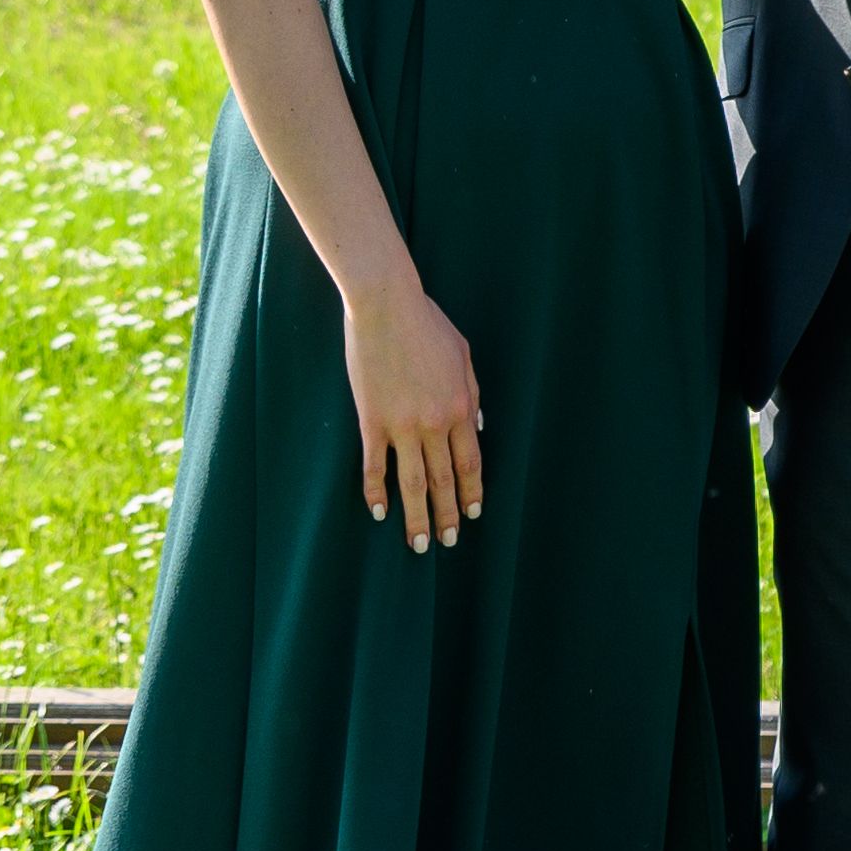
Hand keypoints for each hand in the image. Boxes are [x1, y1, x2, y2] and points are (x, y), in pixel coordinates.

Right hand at [346, 282, 484, 550]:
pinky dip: (377, 492)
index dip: (471, 491)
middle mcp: (435, 423)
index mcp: (461, 406)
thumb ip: (473, 393)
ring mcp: (402, 425)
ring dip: (416, 517)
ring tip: (418, 544)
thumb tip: (479, 425)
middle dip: (446, 515)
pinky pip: (375, 465)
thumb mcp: (463, 355)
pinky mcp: (372, 420)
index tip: (472, 514)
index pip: (470, 462)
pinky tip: (379, 513)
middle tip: (448, 541)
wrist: (386, 306)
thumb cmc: (427, 324)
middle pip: (443, 480)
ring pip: (412, 483)